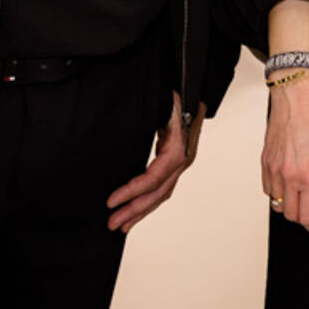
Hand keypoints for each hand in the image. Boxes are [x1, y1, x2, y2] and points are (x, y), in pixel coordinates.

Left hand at [107, 92, 204, 232]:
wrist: (197, 85)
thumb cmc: (177, 93)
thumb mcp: (161, 104)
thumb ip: (145, 120)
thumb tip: (120, 128)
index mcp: (178, 148)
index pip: (152, 178)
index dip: (131, 192)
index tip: (111, 201)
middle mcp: (183, 159)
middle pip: (158, 193)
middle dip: (134, 210)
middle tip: (112, 224)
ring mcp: (182, 161)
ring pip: (162, 193)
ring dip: (142, 211)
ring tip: (123, 224)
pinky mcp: (177, 160)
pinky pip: (163, 185)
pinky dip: (149, 199)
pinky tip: (137, 207)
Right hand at [261, 76, 308, 233]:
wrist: (295, 96)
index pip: (308, 217)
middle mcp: (289, 176)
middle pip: (291, 215)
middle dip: (304, 218)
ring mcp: (274, 170)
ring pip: (277, 205)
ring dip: (290, 206)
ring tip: (302, 196)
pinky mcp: (264, 162)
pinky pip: (268, 189)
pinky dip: (278, 193)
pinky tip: (288, 184)